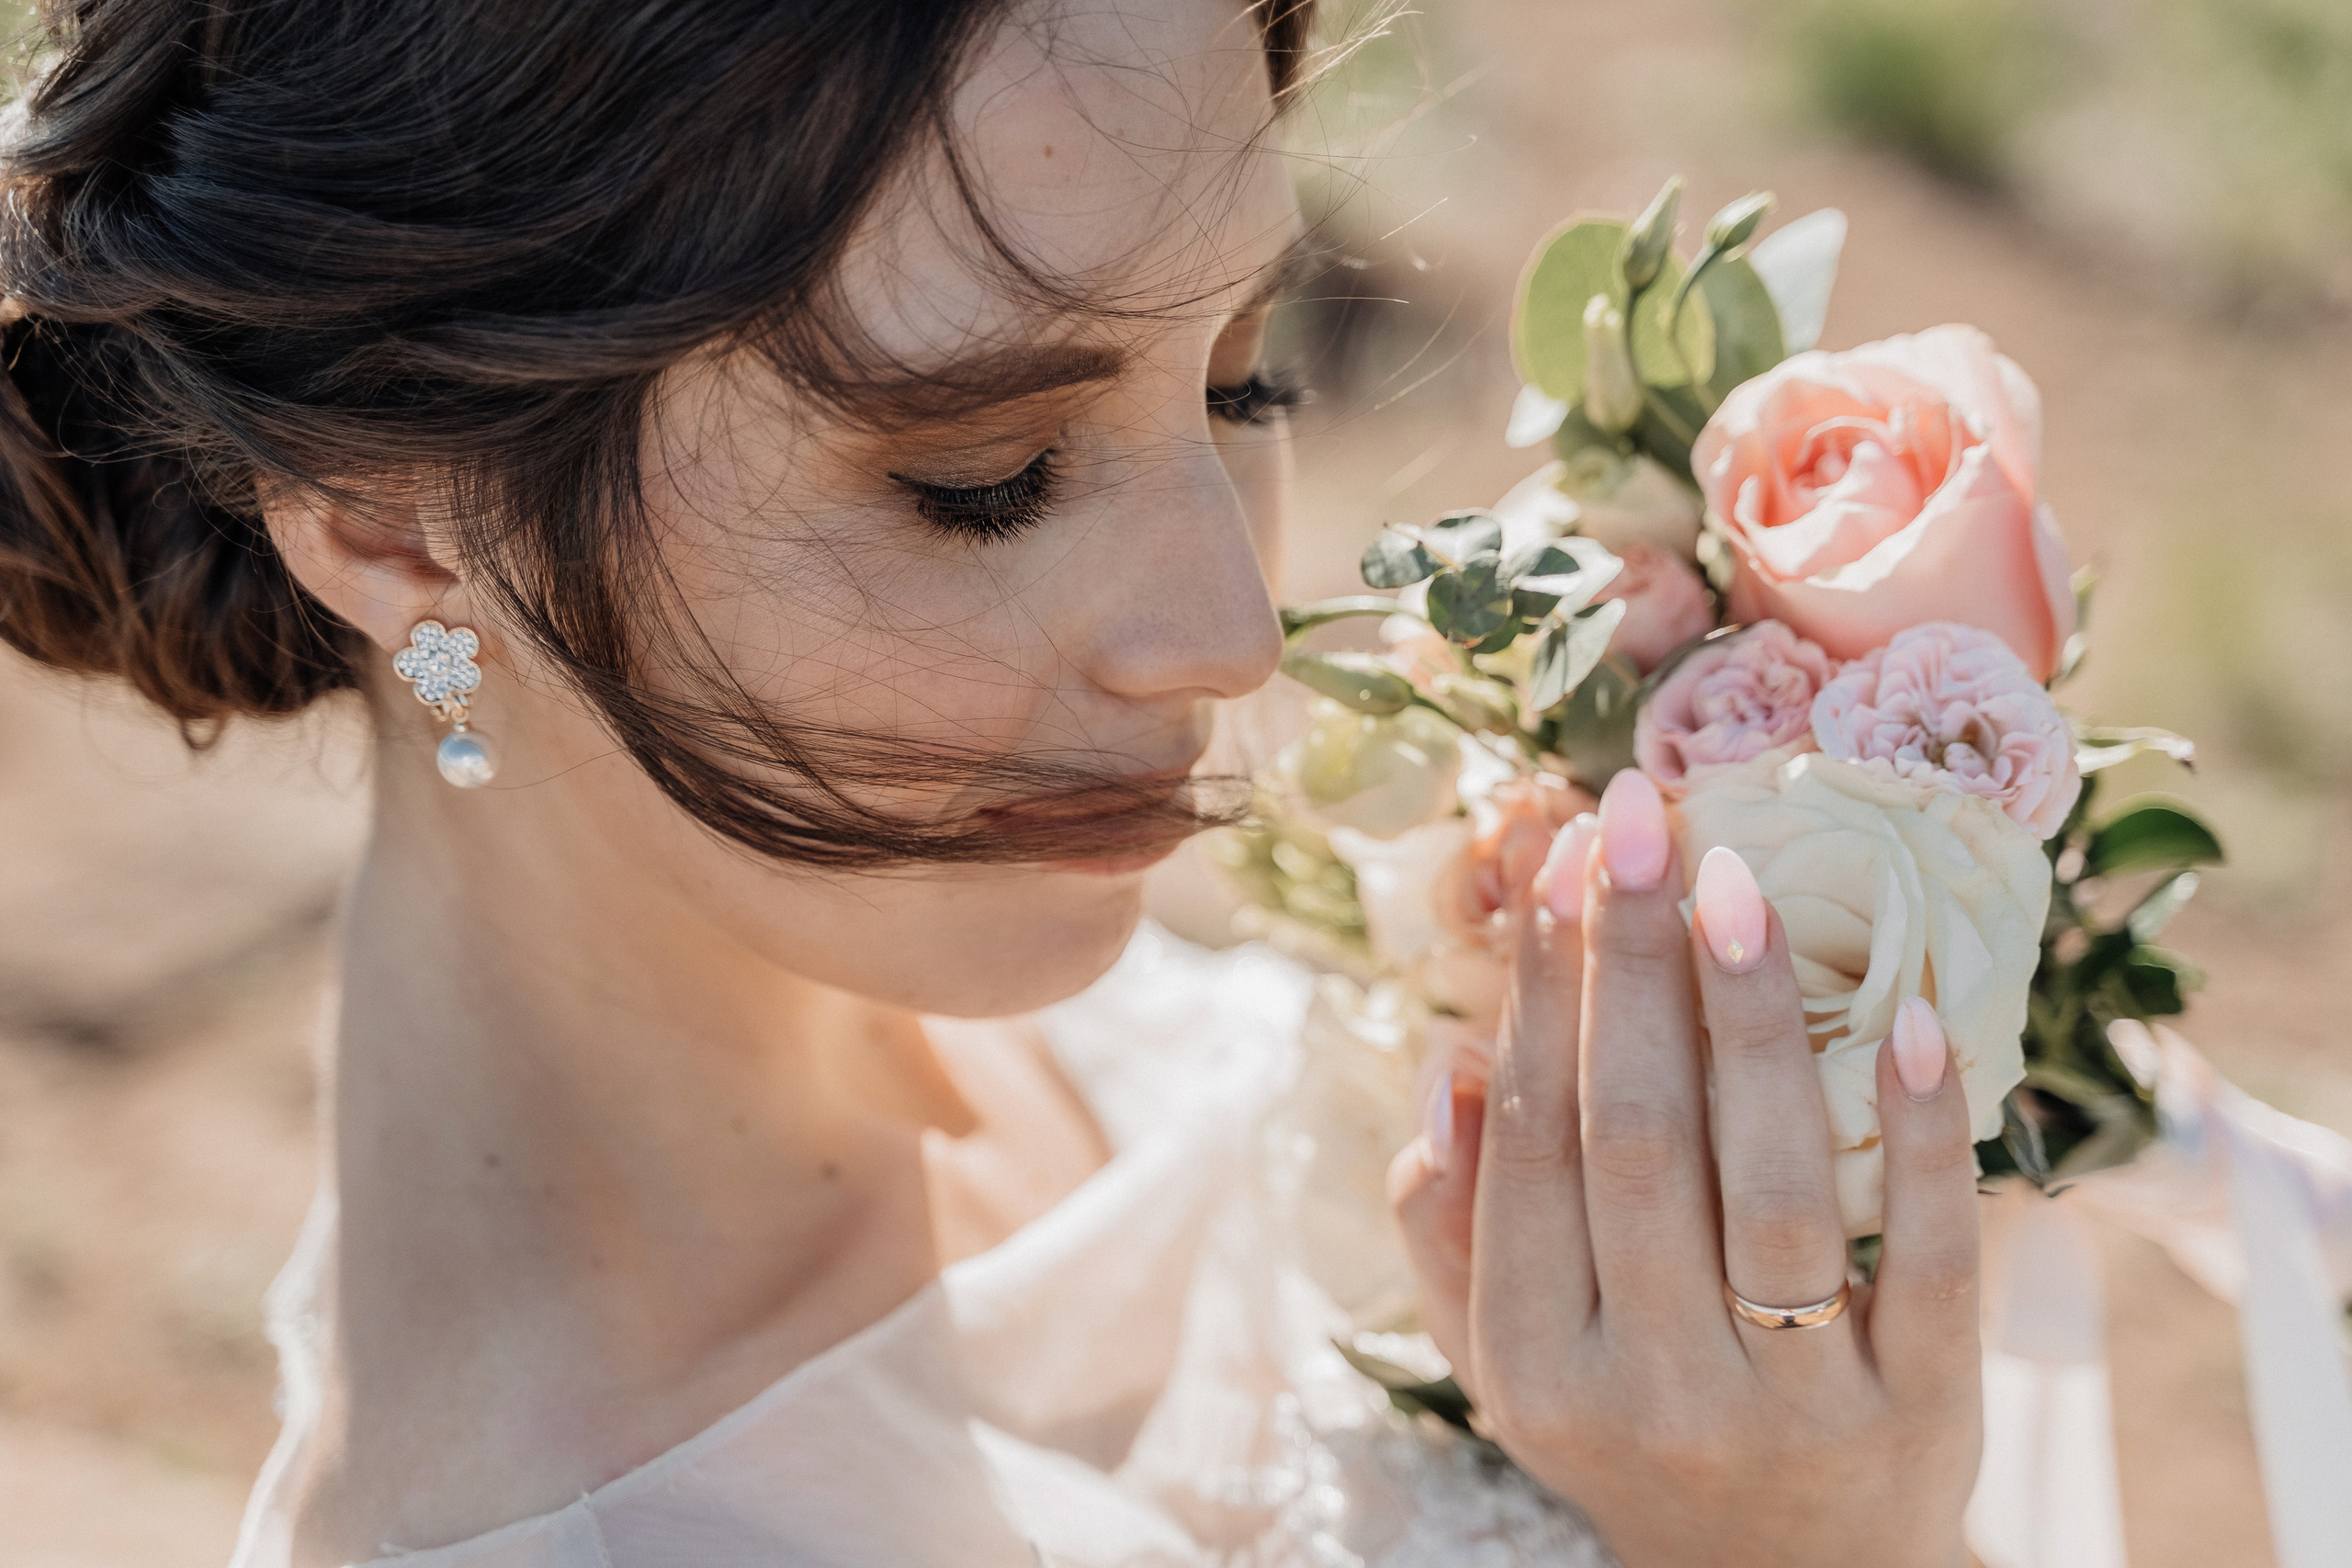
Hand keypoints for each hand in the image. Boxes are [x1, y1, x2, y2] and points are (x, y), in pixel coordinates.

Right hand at [1389, 770, 1981, 1567]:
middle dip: (1629, 963)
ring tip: (1738, 881)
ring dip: (1752, 1019)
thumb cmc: (1628, 1433)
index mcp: (1533, 1364)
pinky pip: (1928, 1259)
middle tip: (1635, 815)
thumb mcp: (1503, 1361)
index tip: (1559, 866)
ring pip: (1767, 1186)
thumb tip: (1445, 1068)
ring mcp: (1793, 1404)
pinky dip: (1924, 1135)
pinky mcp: (1923, 1411)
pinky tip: (1906, 1015)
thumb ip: (1447, 1229)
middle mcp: (1650, 1387)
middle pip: (1634, 1141)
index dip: (1539, 993)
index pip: (1530, 1145)